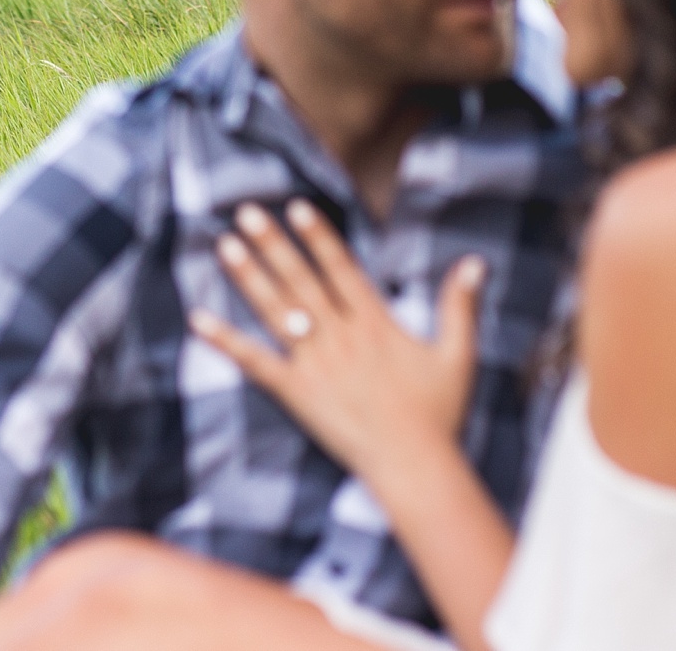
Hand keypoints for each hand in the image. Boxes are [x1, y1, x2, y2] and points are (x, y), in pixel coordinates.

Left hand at [190, 199, 485, 489]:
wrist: (415, 468)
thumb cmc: (439, 415)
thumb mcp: (458, 356)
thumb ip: (460, 306)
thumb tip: (476, 261)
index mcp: (376, 323)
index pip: (341, 268)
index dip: (318, 235)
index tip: (295, 206)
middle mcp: (341, 337)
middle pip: (301, 280)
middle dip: (273, 243)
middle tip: (245, 211)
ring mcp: (316, 365)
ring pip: (276, 312)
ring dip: (248, 277)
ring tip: (224, 246)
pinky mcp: (297, 394)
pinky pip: (256, 363)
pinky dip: (227, 341)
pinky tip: (199, 320)